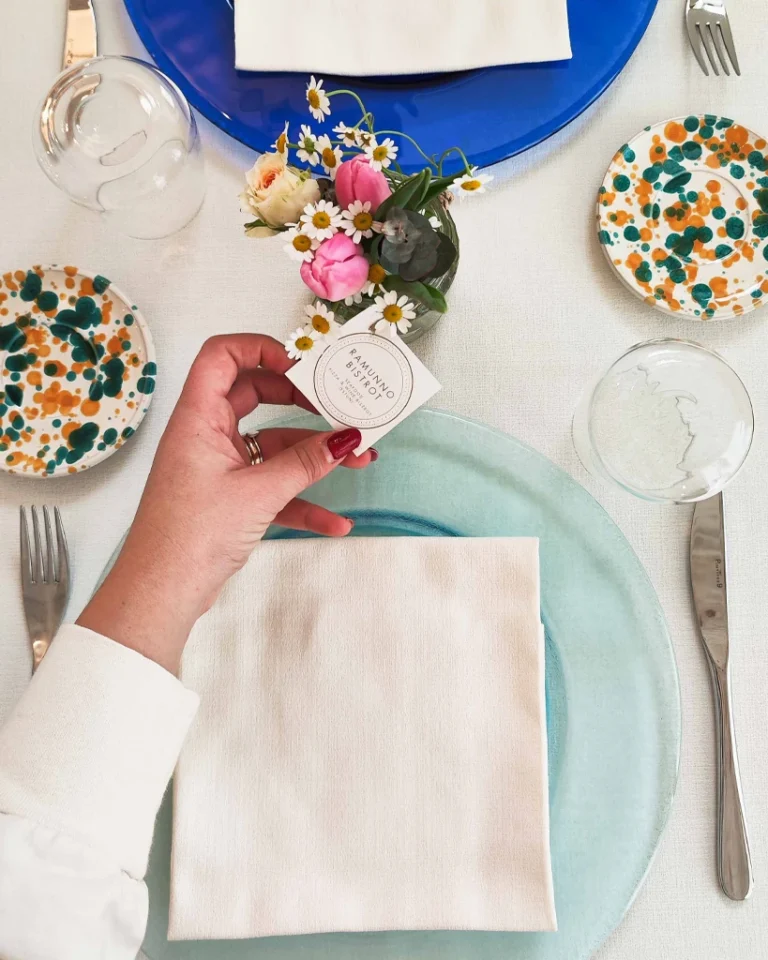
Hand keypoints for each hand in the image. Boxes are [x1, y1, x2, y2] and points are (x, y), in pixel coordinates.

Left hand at [78, 334, 375, 671]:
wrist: (162, 594)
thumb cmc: (188, 538)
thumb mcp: (257, 494)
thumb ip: (305, 464)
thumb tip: (346, 439)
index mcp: (198, 419)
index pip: (222, 357)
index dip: (261, 349)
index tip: (304, 365)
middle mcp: (206, 436)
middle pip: (256, 396)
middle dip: (303, 402)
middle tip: (339, 405)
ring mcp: (219, 467)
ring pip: (272, 445)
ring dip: (314, 454)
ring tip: (358, 460)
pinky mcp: (230, 498)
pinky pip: (273, 486)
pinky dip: (303, 499)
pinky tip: (336, 520)